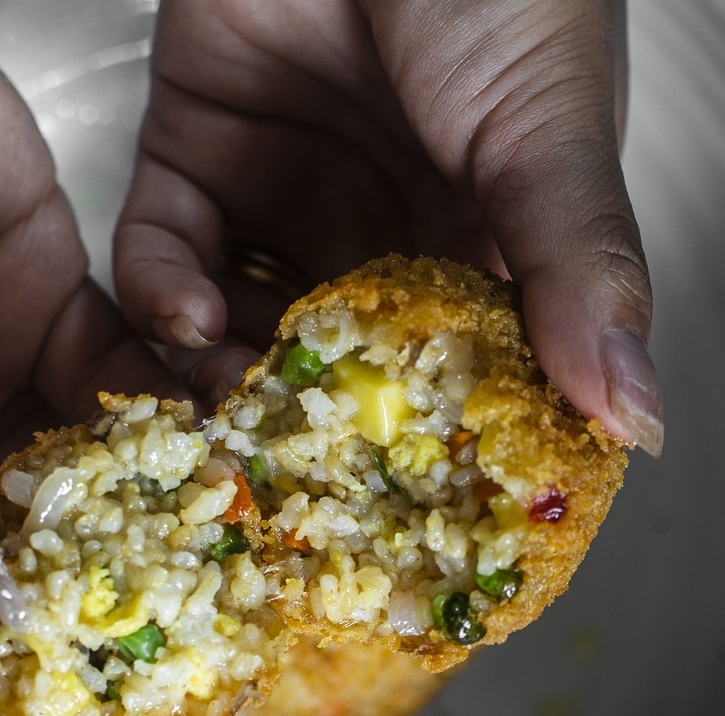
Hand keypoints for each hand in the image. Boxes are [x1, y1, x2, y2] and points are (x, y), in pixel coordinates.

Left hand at [114, 0, 662, 455]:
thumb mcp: (546, 133)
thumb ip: (579, 270)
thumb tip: (632, 416)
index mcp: (460, 246)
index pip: (431, 374)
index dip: (408, 443)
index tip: (388, 505)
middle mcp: (362, 237)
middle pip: (319, 366)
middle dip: (295, 425)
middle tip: (278, 479)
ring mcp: (273, 203)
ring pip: (233, 326)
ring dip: (219, 376)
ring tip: (224, 411)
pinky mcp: (192, 162)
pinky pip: (160, 255)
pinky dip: (161, 293)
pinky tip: (185, 311)